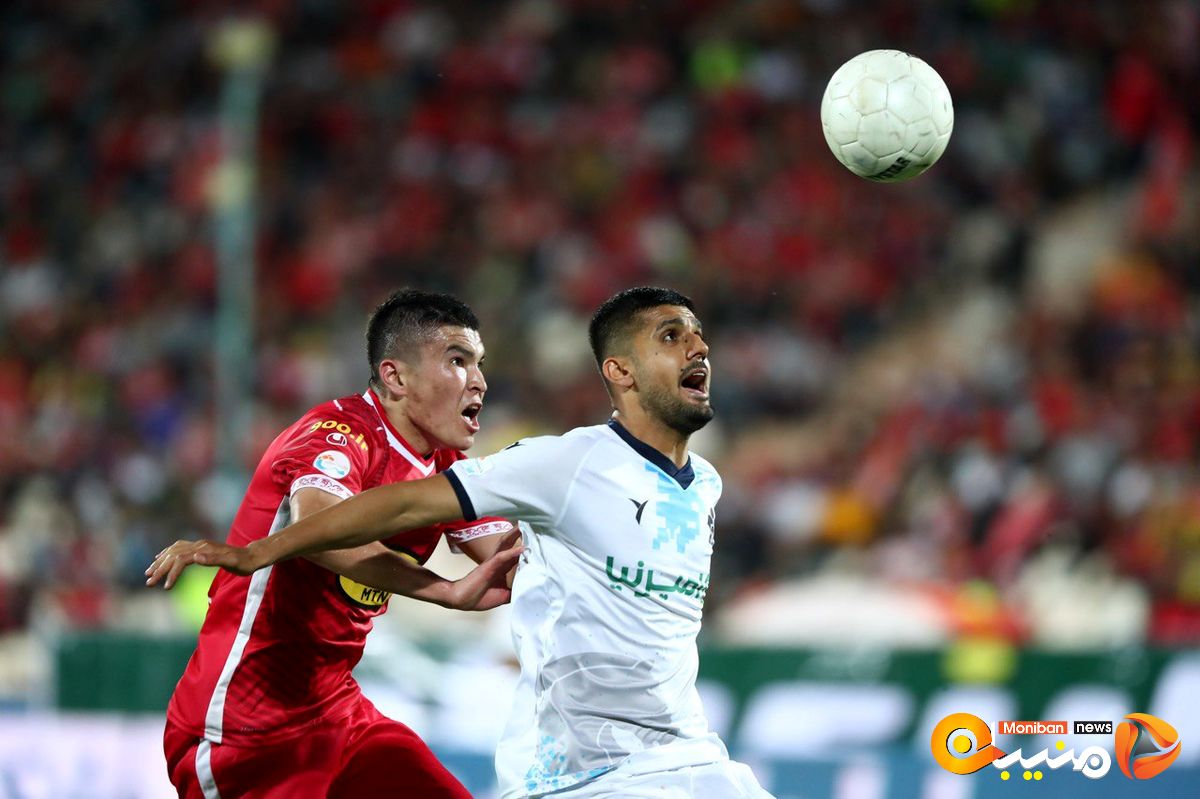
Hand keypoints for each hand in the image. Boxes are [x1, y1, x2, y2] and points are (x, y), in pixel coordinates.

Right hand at [145, 539, 262, 588]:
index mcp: (204, 549)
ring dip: (160, 561)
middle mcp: (199, 545)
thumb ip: (214, 559)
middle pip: (173, 555)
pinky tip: (161, 557)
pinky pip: (178, 548)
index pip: (181, 559)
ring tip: (149, 573)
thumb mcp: (232, 563)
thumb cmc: (244, 563)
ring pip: (174, 551)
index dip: (172, 572)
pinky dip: (167, 553)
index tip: (165, 587)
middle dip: (160, 568)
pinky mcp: (201, 547)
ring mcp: (199, 545)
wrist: (252, 556)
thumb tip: (195, 557)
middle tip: (148, 582)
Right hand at [447, 529, 522, 610]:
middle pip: (508, 544)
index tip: (536, 542)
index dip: (524, 549)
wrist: (461, 600)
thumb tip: (527, 592)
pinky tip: (522, 548)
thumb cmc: (478, 596)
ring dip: (514, 536)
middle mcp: (497, 563)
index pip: (514, 556)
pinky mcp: (488, 567)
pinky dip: (512, 552)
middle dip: (518, 535)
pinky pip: (501, 557)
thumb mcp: (503, 595)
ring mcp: (492, 563)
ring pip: (504, 545)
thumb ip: (514, 591)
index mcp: (500, 569)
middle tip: (528, 526)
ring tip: (523, 527)